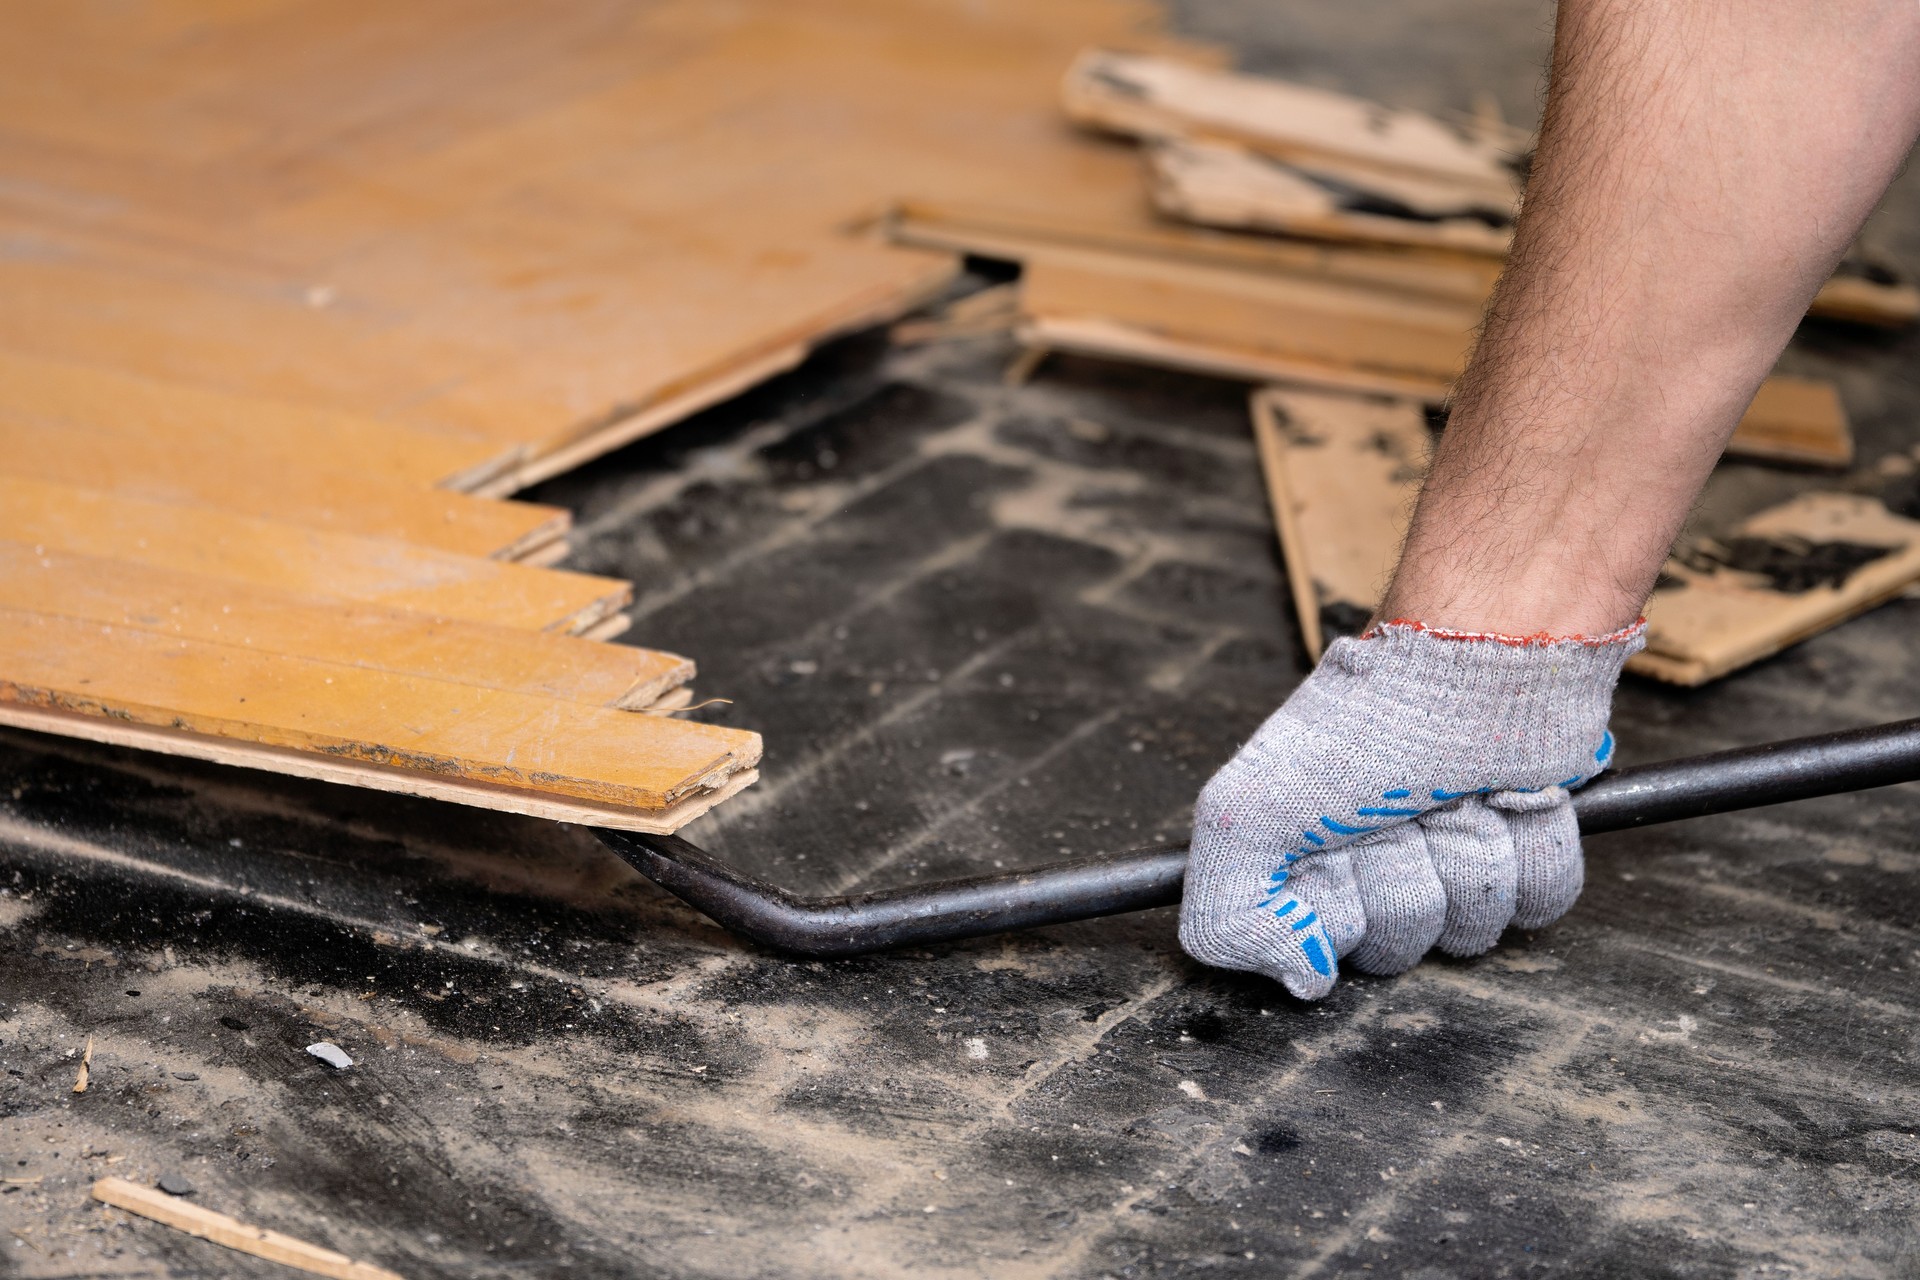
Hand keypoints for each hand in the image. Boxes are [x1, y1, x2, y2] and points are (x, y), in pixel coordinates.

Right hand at [1178, 620, 1642, 998]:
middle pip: (1397, 949)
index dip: (1329, 911)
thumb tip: (1303, 978)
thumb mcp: (1244, 810)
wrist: (1478, 654)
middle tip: (1392, 817)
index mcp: (1306, 866)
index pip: (1318, 956)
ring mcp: (1452, 861)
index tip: (1329, 852)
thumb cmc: (1365, 720)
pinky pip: (1539, 903)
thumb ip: (1227, 914)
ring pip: (1470, 931)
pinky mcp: (1526, 850)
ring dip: (1465, 859)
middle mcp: (1377, 870)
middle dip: (1401, 882)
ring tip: (1450, 798)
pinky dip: (1527, 850)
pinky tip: (1505, 800)